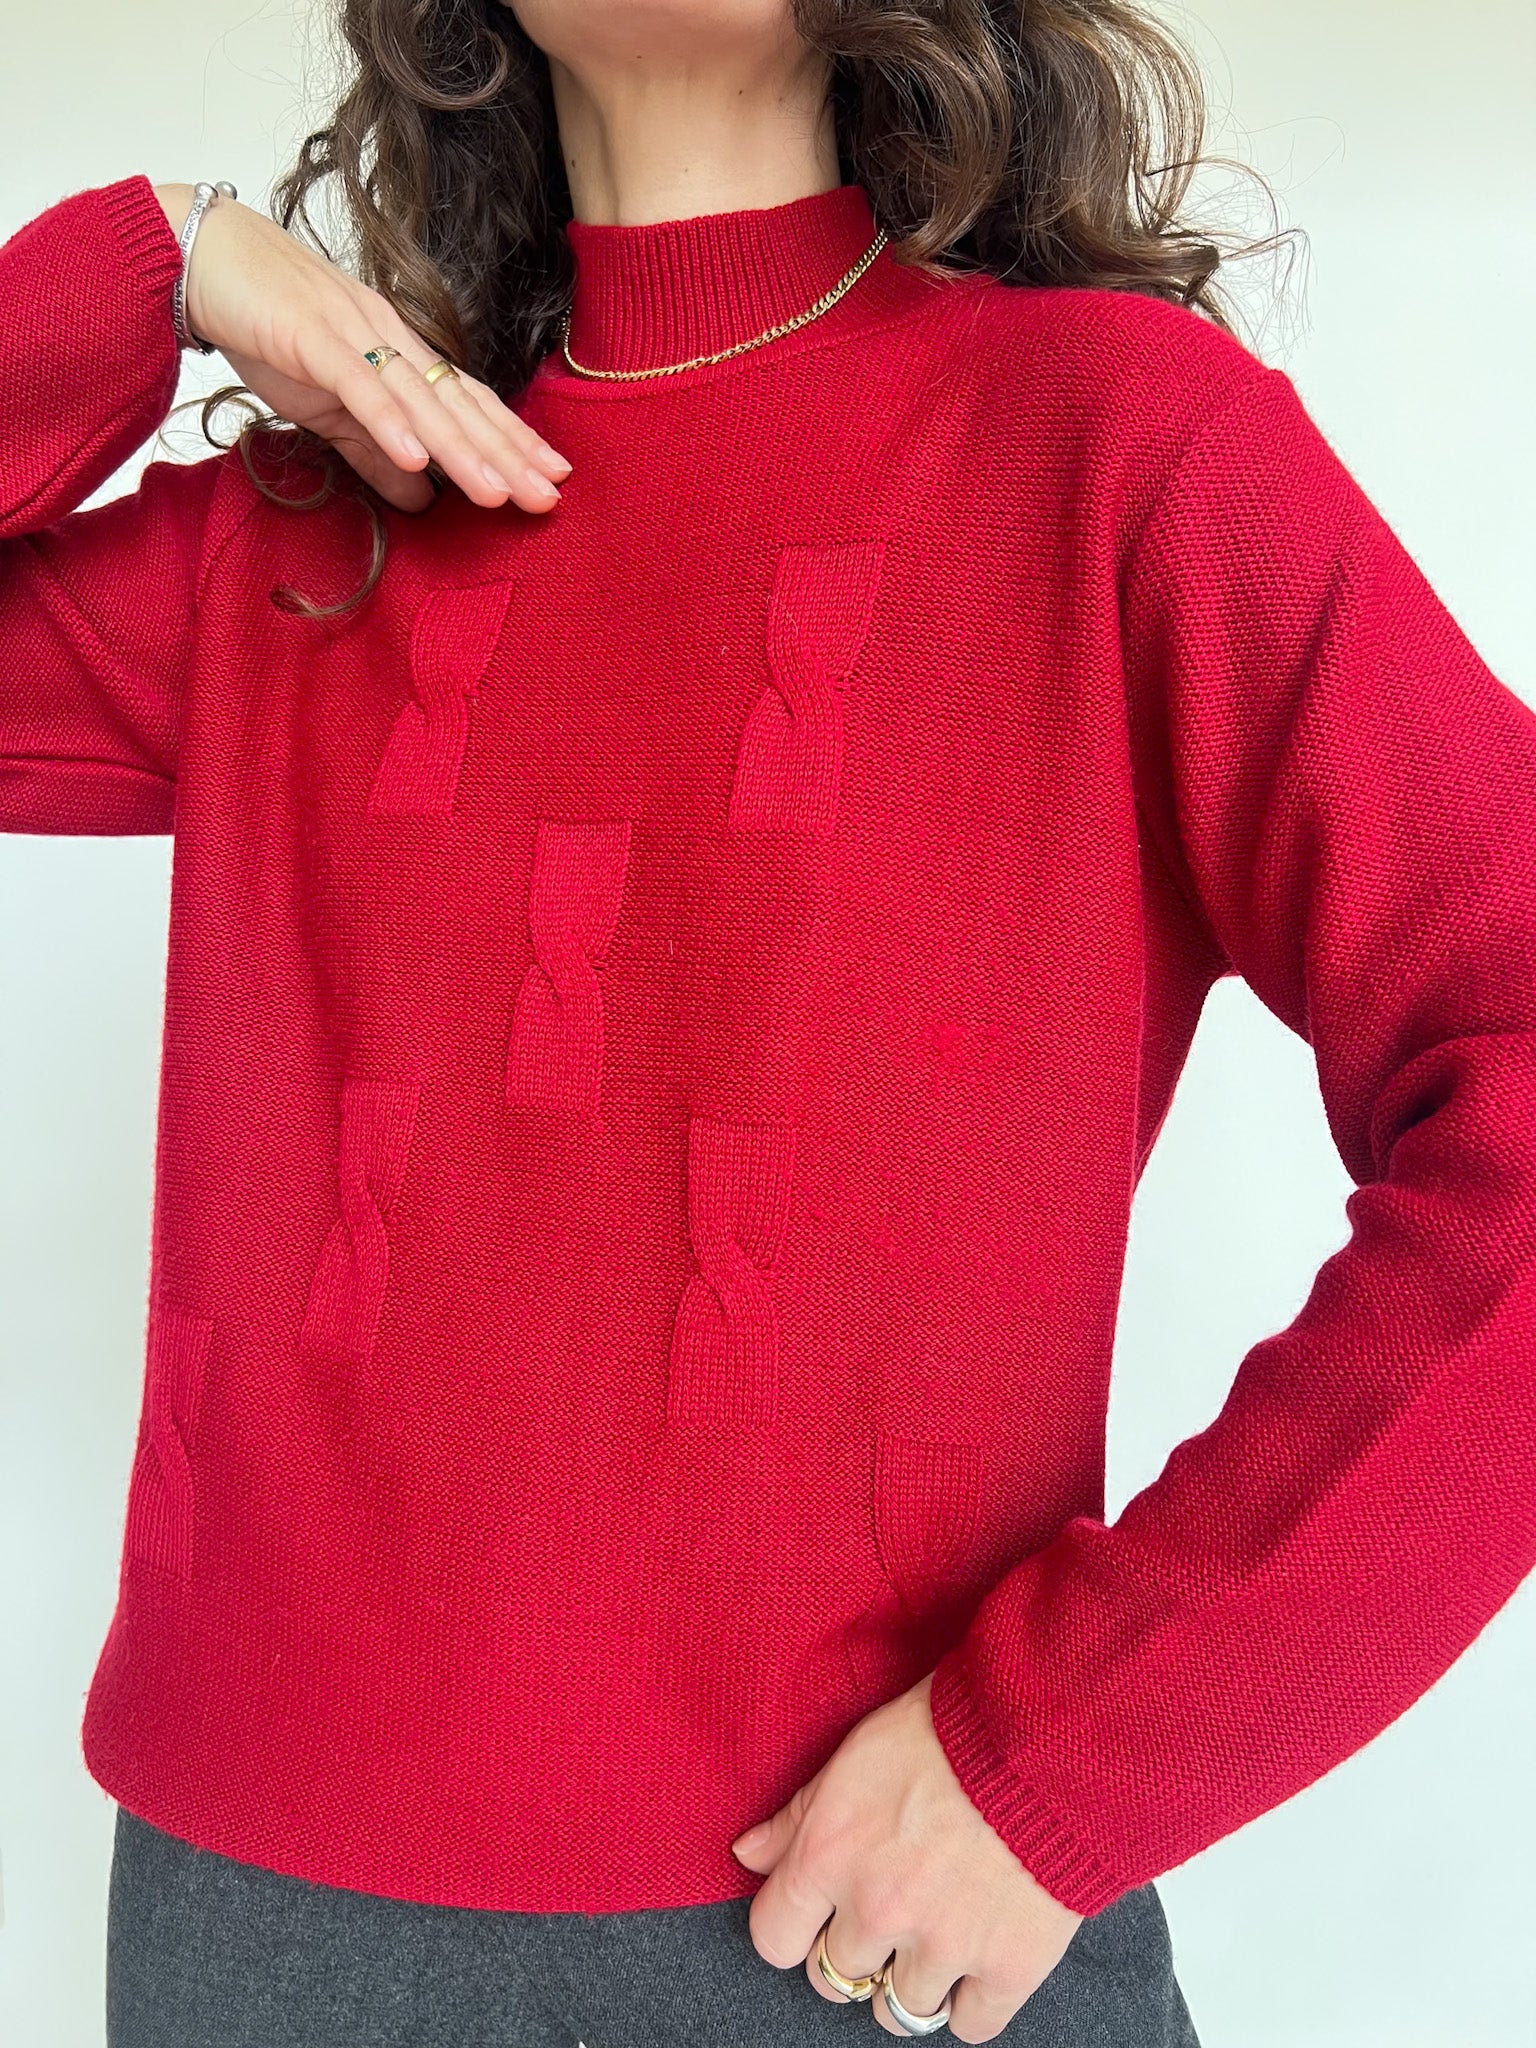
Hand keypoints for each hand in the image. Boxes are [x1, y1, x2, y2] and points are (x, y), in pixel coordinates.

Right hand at [152, 182, 570, 516]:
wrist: (200, 255)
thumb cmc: (267, 324)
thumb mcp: (329, 406)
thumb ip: (374, 452)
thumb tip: (421, 499)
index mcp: (397, 353)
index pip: (466, 401)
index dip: (510, 438)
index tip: (552, 476)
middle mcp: (388, 339)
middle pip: (457, 403)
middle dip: (506, 453)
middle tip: (549, 495)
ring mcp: (352, 334)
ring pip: (419, 399)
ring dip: (460, 449)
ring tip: (497, 493)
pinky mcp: (309, 338)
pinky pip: (356, 384)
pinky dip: (387, 420)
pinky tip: (416, 458)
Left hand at [730, 1671, 1083, 2041]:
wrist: (1045, 1737)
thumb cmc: (947, 1730)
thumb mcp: (854, 1754)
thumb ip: (797, 1815)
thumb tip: (748, 1854)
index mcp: (829, 1858)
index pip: (774, 1939)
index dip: (794, 1927)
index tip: (816, 1914)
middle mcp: (876, 1912)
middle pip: (836, 1978)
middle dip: (856, 1948)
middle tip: (887, 1914)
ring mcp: (942, 1947)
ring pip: (899, 2010)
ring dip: (909, 1980)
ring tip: (931, 1939)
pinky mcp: (1007, 1967)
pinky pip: (970, 2026)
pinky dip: (970, 2003)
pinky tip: (975, 1964)